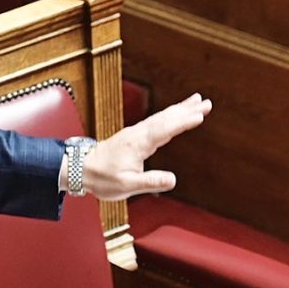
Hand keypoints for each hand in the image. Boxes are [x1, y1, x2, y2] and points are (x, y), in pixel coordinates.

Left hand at [81, 92, 211, 199]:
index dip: (183, 121)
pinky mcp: (134, 135)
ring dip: (180, 109)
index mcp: (139, 143)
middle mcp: (138, 133)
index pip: (165, 129)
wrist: (81, 168)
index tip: (200, 114)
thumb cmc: (102, 178)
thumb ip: (150, 182)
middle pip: (166, 118)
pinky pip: (156, 121)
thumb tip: (173, 180)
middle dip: (187, 110)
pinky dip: (169, 115)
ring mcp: (136, 132)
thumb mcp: (126, 185)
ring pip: (162, 116)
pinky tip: (175, 114)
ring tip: (197, 102)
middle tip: (207, 103)